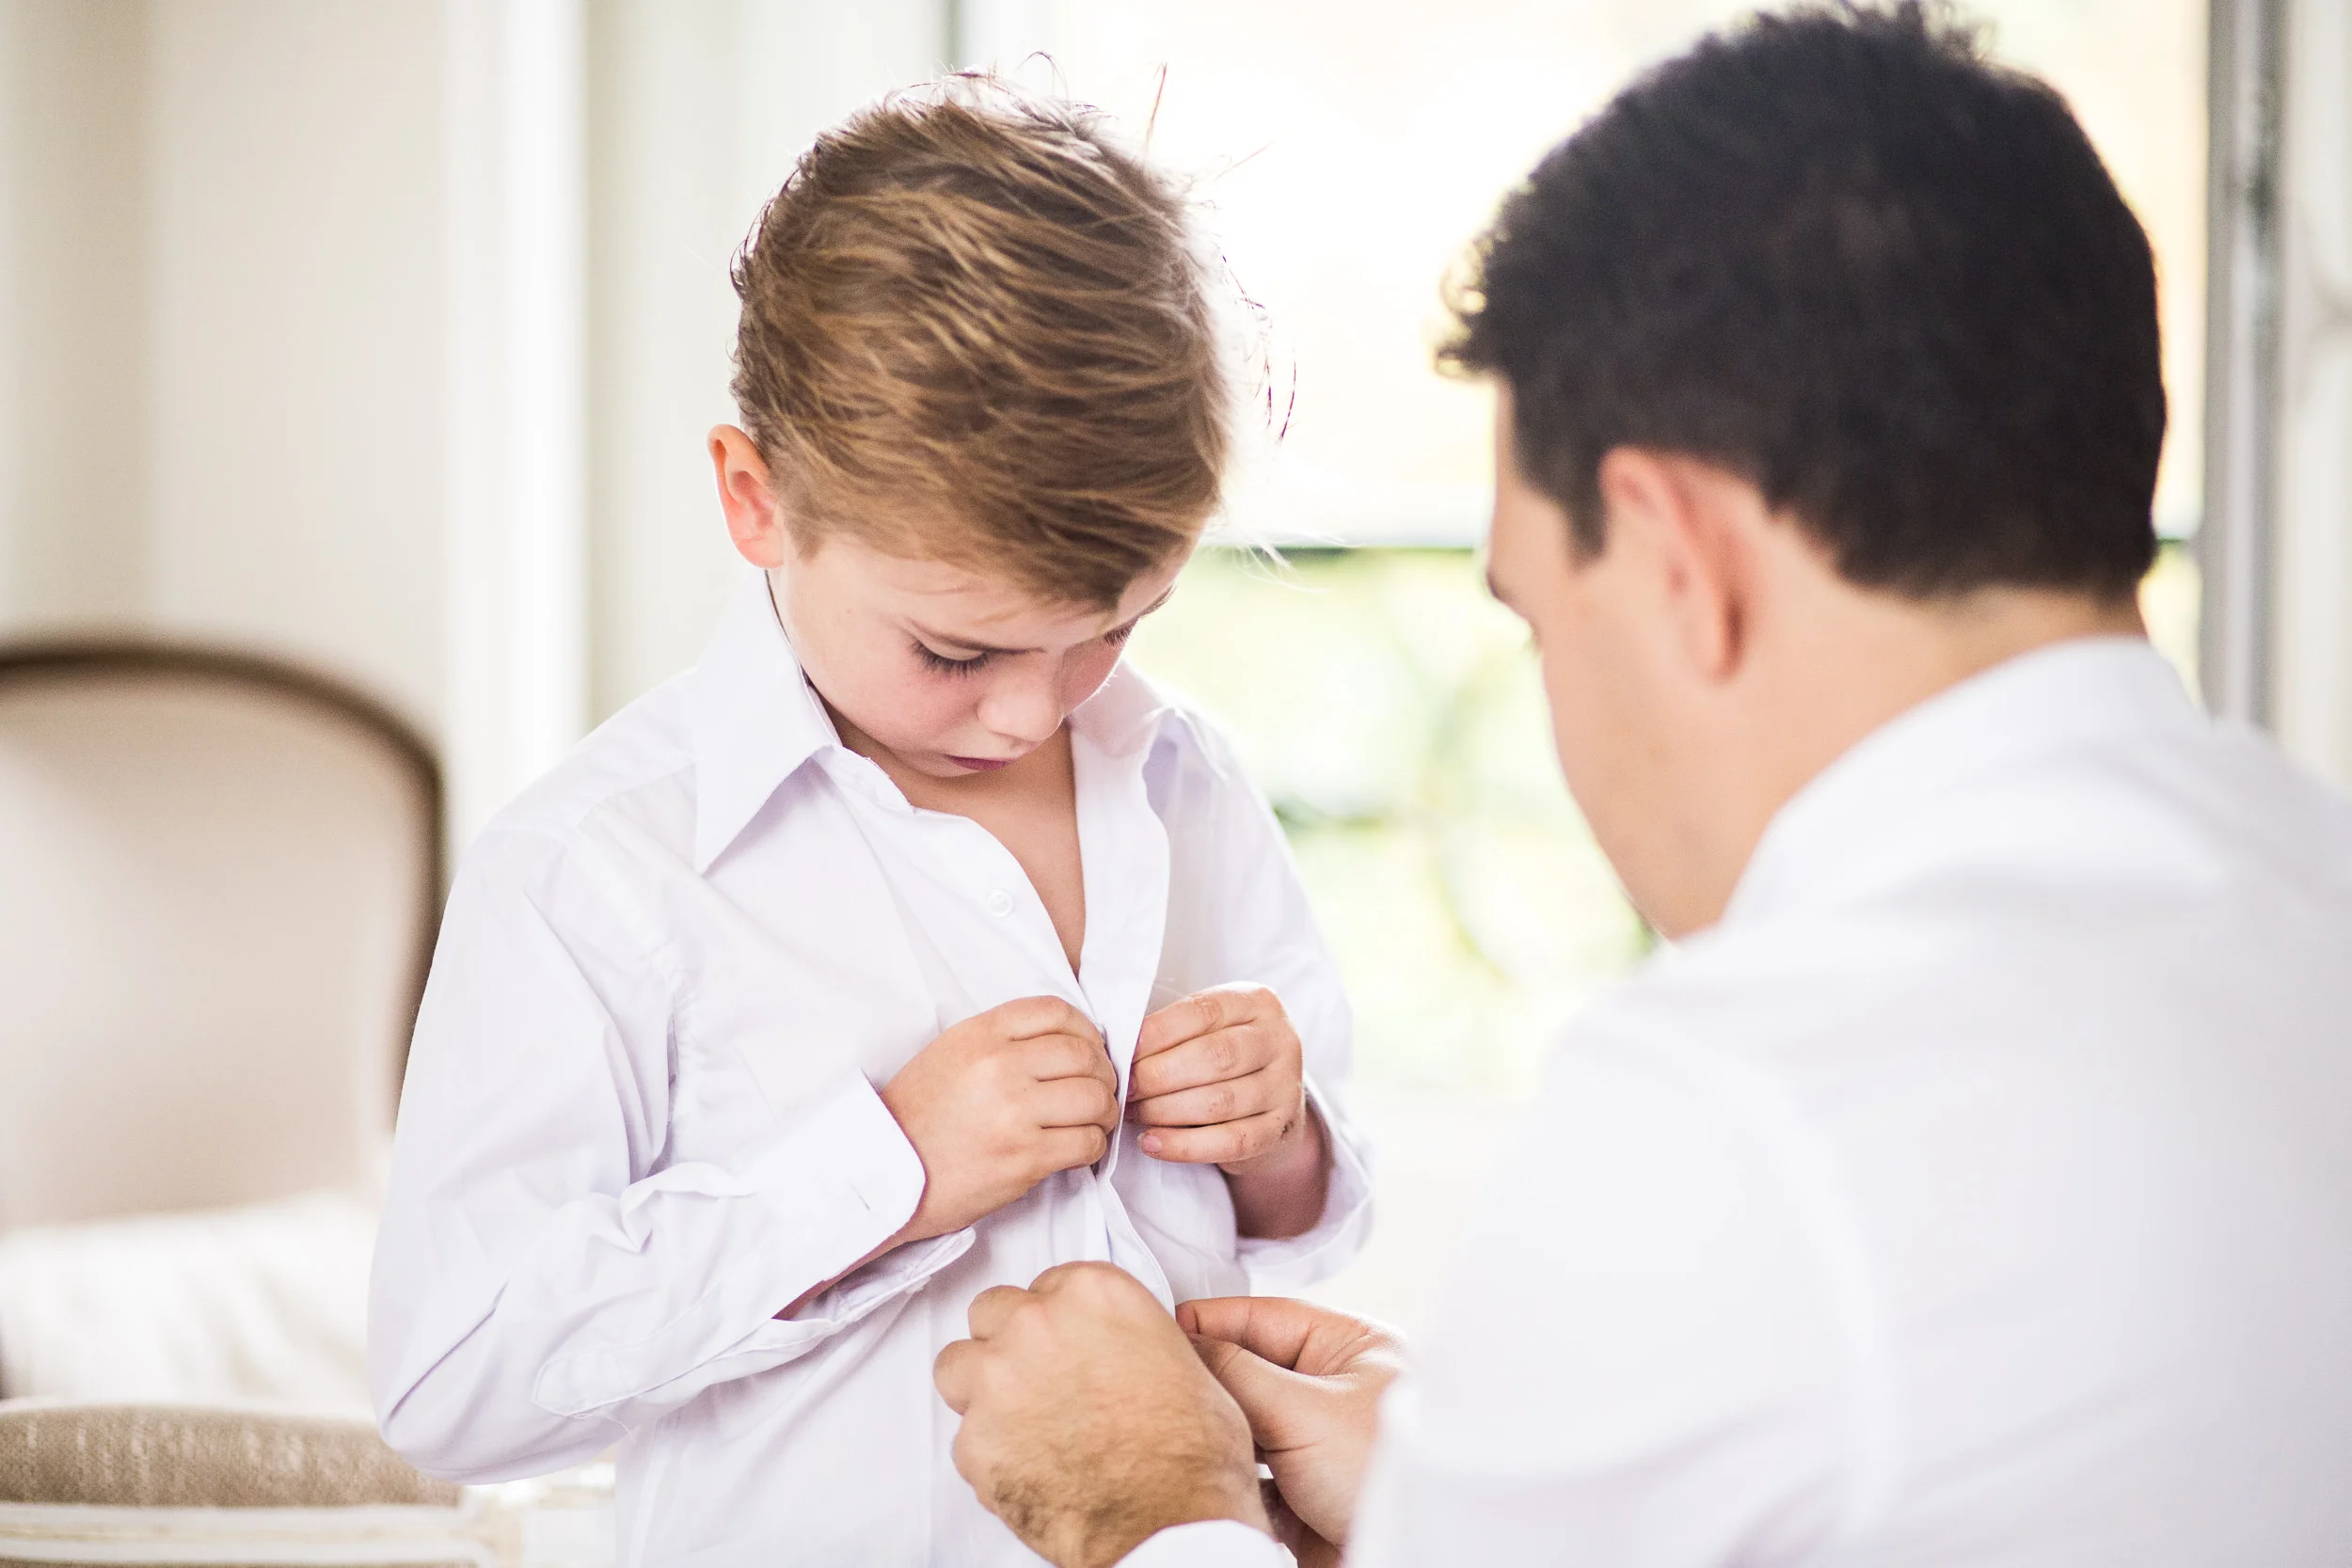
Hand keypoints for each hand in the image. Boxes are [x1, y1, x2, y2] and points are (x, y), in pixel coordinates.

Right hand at [881, 997, 1118, 1243]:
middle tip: (1098, 1091)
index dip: (1085, 1031)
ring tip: (1093, 1121)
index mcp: (981, 1034)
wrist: (886, 1173)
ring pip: (1095, 1100)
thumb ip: (1003, 1039)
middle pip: (1085, 1056)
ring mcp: (1014, 1113)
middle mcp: (999, 1067)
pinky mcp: (1024, 1158)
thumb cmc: (919, 1116)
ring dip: (1103, 1112)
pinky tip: (1078, 1148)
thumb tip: (1069, 1041)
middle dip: (1103, 1075)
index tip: (1088, 1050)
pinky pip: (1087, 1142)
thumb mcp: (951, 1053)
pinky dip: (1093, 1146)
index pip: (1056, 1012)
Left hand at [935, 1262, 1270, 1567]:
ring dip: (981, 1389)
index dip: (1056, 1319)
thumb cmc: (1189, 1456)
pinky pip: (964, 1437)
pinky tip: (1028, 1469)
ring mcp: (999, 1380)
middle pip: (992, 1312)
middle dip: (1009, 1343)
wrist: (1170, 1523)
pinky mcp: (975, 1440)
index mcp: (1093, 1293)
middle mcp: (1037, 1325)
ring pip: (958, 1366)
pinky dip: (989, 1454)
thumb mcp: (1183, 1361)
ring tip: (1018, 1423)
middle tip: (1038, 1380)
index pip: (1047, 1284)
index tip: (1064, 1343)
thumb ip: (1131, 1336)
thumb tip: (1121, 1349)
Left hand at [1132, 985, 1328, 1239]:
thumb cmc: (1222, 1058)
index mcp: (1256, 1002)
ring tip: (1133, 1114)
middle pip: (1214, 1057)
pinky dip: (1184, 1146)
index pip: (1202, 1012)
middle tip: (1124, 1090)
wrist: (1270, 1103)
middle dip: (1158, 1076)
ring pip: (1220, 1101)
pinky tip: (1152, 1142)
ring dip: (1165, 1111)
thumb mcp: (1207, 1028)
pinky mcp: (1280, 1129)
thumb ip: (1172, 1030)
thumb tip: (1118, 1049)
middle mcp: (1280, 1040)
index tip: (1122, 1053)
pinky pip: (1230, 1141)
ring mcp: (1286, 1087)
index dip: (1156, 1034)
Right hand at [1178, 1295, 1405, 1550]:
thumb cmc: (1378, 1474)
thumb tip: (1182, 1341)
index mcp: (1350, 1348)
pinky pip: (1251, 1471)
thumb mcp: (1302, 1409)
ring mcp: (1317, 1442)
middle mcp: (1334, 1390)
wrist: (1406, 1557)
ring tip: (1180, 1427)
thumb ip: (1236, 1370)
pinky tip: (1207, 1470)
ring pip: (1247, 1422)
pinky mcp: (1303, 1493)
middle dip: (1210, 1378)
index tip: (1160, 1326)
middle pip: (1251, 1369)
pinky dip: (1228, 1472)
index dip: (1210, 1321)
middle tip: (1162, 1380)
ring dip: (1219, 1428)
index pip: (1263, 1317)